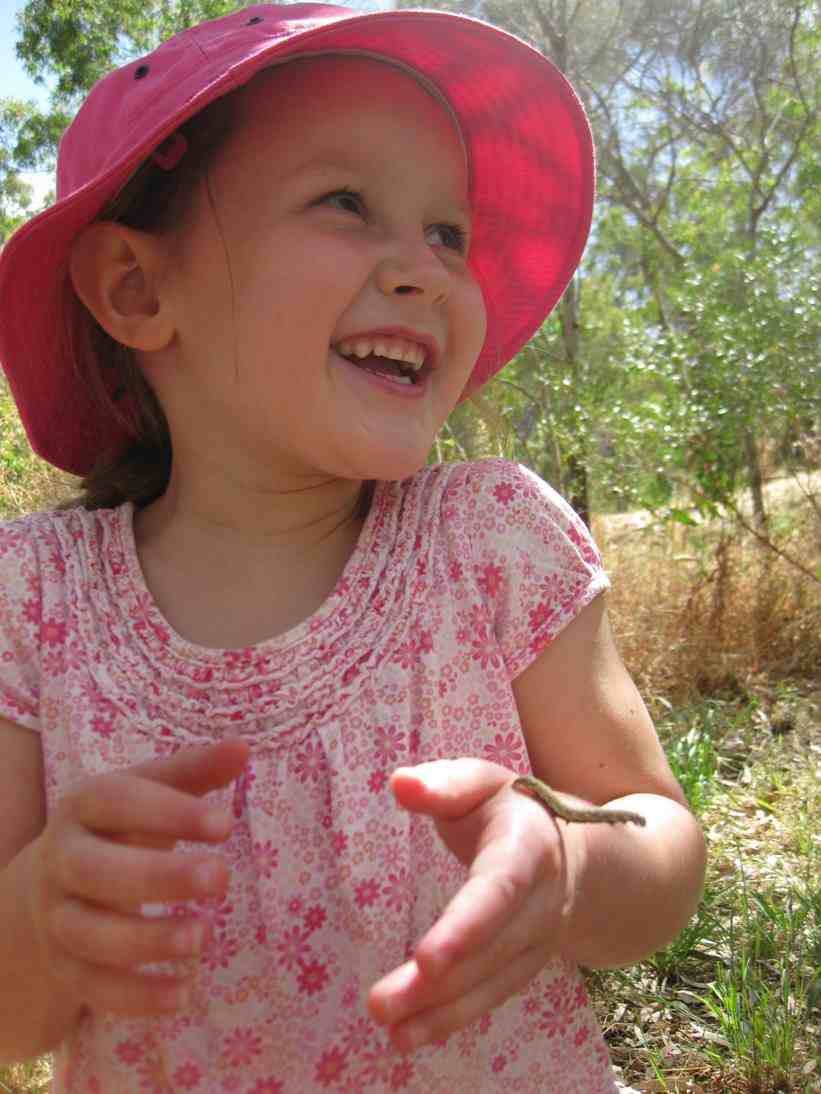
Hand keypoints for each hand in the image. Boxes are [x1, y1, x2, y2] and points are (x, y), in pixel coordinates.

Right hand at [24, 738, 249, 1017]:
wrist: (49, 883)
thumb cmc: (120, 826)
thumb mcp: (149, 790)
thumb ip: (195, 772)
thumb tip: (244, 747)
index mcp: (84, 805)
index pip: (120, 803)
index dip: (171, 812)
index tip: (226, 823)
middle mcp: (62, 859)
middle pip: (97, 871)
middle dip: (159, 877)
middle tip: (221, 879)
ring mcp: (57, 916)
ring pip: (90, 934)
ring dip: (147, 941)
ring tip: (204, 936)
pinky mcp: (64, 966)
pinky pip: (92, 988)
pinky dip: (136, 996)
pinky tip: (184, 994)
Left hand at [367, 758, 581, 1052]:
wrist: (577, 851)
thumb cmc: (511, 810)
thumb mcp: (483, 783)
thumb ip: (445, 784)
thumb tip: (400, 783)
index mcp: (528, 849)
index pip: (499, 891)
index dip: (467, 927)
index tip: (425, 959)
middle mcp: (538, 903)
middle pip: (490, 949)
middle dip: (438, 982)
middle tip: (380, 1004)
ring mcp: (535, 942)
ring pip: (489, 983)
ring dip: (438, 1011)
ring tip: (388, 1030)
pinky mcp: (521, 967)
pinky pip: (488, 998)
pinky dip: (449, 1021)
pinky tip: (407, 1038)